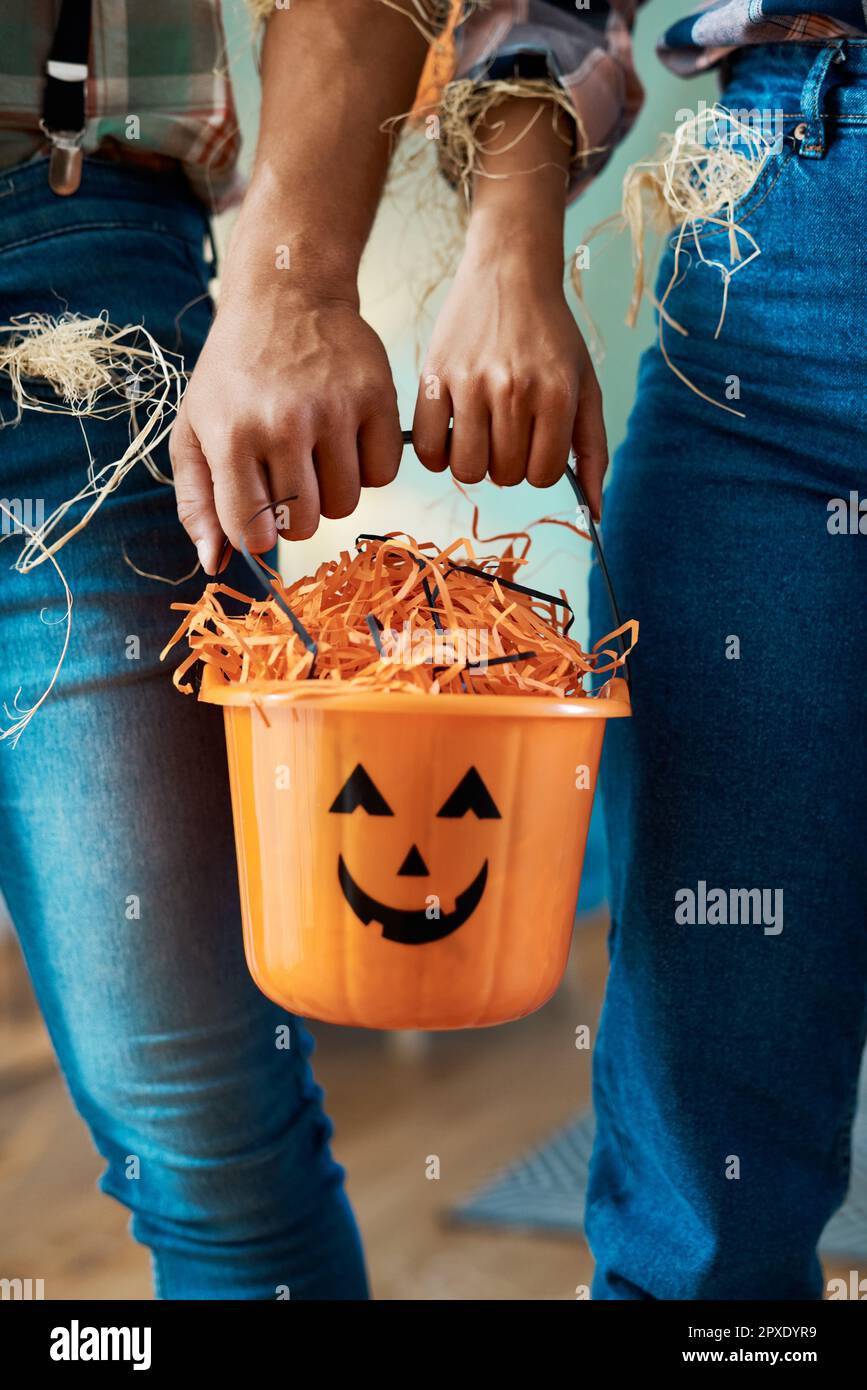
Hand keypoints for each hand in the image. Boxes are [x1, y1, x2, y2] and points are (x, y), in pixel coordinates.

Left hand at [170, 285, 401, 573]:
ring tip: (317, 456)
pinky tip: (347, 440)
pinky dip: (368, 469)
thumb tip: (214, 564)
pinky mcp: (377, 397)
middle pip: (304, 525)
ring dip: (333, 493)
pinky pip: (383, 474)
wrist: (286, 296)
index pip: (252, 530)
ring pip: (346, 504)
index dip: (257, 535)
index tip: (259, 517)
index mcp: (231, 435)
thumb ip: (196, 502)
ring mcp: (334, 410)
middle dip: (296, 516)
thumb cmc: (233, 373)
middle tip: (289, 480)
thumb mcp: (194, 430)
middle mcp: (283, 423)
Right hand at [412, 238, 606, 517]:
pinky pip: (429, 448)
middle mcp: (514, 390)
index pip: (542, 475)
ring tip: (479, 434)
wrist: (509, 274)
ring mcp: (471, 383)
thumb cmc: (551, 336)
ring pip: (466, 469)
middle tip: (506, 433)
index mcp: (556, 395)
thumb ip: (593, 451)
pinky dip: (437, 454)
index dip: (537, 467)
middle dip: (506, 464)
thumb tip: (598, 513)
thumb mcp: (584, 387)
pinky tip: (451, 433)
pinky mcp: (434, 377)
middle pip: (504, 475)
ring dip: (473, 462)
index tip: (533, 443)